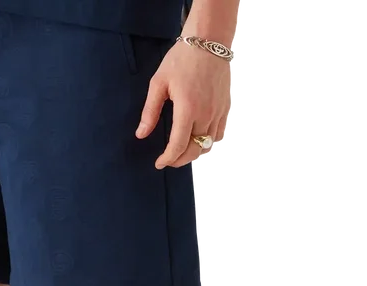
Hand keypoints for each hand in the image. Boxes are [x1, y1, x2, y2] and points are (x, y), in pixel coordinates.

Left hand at [136, 39, 231, 168]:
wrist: (209, 41)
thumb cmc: (182, 59)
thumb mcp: (159, 83)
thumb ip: (150, 112)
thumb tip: (141, 134)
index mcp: (187, 108)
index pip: (178, 145)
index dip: (167, 159)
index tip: (159, 163)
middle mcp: (205, 114)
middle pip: (194, 150)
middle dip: (179, 160)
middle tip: (168, 161)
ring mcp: (218, 112)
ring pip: (208, 145)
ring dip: (193, 153)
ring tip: (181, 152)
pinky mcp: (225, 108)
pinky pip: (218, 135)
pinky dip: (208, 143)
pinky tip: (197, 141)